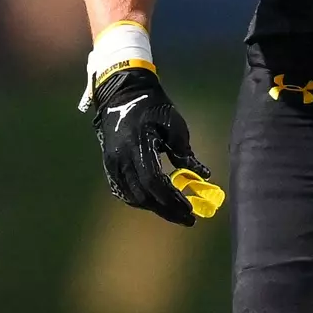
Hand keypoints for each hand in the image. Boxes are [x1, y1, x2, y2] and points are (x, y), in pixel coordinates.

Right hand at [90, 67, 213, 225]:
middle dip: (166, 209)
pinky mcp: (109, 165)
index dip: (172, 199)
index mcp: (137, 145)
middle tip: (187, 218)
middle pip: (143, 195)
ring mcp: (111, 163)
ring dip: (154, 206)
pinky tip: (156, 202)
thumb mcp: (174, 123)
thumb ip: (184, 151)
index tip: (190, 210)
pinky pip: (122, 190)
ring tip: (175, 211)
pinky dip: (140, 199)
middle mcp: (120, 158)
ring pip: (132, 196)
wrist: (122, 94)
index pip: (154, 181)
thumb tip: (203, 175)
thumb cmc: (153, 106)